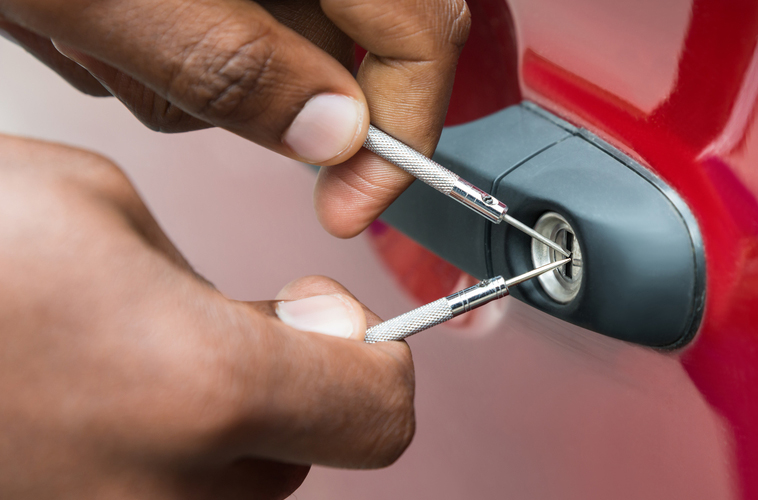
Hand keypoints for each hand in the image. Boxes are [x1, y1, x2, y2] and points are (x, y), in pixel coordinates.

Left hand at [0, 0, 470, 235]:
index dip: (405, 127)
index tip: (350, 204)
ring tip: (100, 29)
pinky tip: (103, 19)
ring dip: (193, 73)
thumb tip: (334, 134)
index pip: (422, 26)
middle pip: (345, 45)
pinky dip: (167, 50)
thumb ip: (228, 62)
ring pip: (277, 51)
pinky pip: (228, 35)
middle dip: (259, 93)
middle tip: (150, 72)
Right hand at [0, 134, 414, 498]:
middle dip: (296, 389)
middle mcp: (167, 492)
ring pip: (235, 484)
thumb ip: (218, 277)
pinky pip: (161, 494)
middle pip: (309, 456)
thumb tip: (268, 321)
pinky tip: (102, 393)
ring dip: (228, 425)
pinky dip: (159, 450)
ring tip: (145, 359)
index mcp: (208, 389)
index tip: (341, 320)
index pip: (380, 414)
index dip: (378, 358)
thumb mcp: (101, 204)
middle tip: (231, 326)